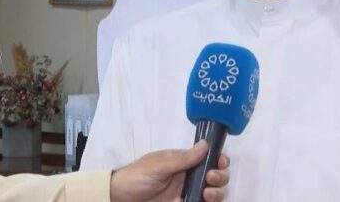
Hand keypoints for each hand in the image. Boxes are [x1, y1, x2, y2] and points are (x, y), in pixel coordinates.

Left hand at [110, 139, 229, 201]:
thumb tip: (206, 144)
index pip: (208, 157)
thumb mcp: (159, 166)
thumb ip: (183, 158)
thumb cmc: (137, 177)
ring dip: (217, 192)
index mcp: (183, 161)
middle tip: (210, 178)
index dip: (218, 159)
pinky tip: (203, 201)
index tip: (221, 162)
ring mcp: (186, 193)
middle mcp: (189, 176)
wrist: (119, 199)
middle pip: (215, 175)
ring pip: (212, 192)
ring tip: (207, 194)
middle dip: (220, 176)